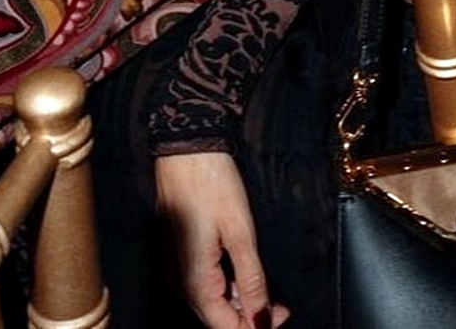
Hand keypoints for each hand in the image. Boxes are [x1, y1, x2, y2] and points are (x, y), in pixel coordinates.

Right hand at [155, 152, 289, 328]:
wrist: (186, 145)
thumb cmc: (211, 180)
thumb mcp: (240, 230)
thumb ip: (251, 278)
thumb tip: (262, 318)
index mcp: (191, 279)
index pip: (223, 326)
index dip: (254, 327)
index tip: (281, 316)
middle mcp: (177, 279)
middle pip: (215, 316)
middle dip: (248, 316)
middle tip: (280, 305)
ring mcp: (174, 266)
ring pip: (209, 300)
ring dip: (238, 301)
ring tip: (266, 290)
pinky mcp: (176, 252)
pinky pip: (201, 282)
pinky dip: (225, 285)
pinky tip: (242, 274)